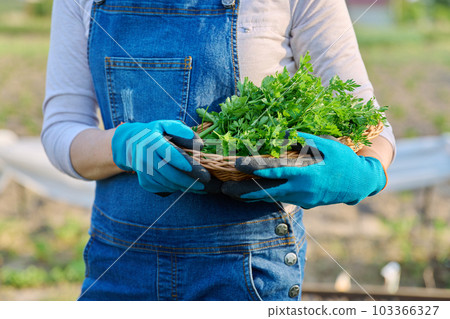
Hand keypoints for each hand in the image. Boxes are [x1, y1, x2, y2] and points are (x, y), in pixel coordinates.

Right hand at [111, 120, 215, 193]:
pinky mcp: (143, 182)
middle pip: (168, 172)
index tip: (192, 168)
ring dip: (183, 186)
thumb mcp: (167, 125)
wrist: (131, 142)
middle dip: (187, 180)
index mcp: (151, 141)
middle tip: (203, 184)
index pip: (166, 153)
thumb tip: (198, 144)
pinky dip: (174, 188)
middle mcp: (144, 157)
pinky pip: (161, 188)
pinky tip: (184, 186)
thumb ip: (182, 131)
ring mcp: (142, 171)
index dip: (180, 161)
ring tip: (198, 187)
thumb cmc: (156, 133)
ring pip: (165, 183)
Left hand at [221, 132, 386, 208]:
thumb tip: (289, 132)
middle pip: (268, 193)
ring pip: (274, 198)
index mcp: (307, 175)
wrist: (360, 183)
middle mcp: (302, 191)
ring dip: (254, 196)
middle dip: (247, 192)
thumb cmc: (345, 160)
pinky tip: (256, 195)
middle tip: (227, 191)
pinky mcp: (306, 204)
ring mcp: (304, 200)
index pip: (277, 173)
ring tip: (235, 194)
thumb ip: (307, 139)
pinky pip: (283, 200)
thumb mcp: (328, 145)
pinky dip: (268, 197)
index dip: (257, 170)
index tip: (241, 166)